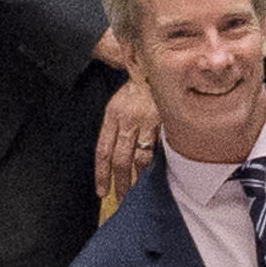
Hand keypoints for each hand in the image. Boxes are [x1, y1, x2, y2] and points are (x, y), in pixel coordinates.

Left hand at [93, 68, 165, 184]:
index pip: (103, 151)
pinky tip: (155, 176)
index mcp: (112, 115)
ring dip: (139, 178)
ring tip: (138, 192)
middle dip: (120, 182)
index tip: (102, 191)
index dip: (101, 174)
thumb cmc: (135, 89)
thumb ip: (115, 129)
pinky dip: (156, 164)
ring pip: (141, 158)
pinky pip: (159, 148)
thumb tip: (112, 159)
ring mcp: (147, 122)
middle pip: (121, 159)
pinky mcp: (164, 122)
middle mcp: (127, 120)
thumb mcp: (118, 105)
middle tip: (121, 198)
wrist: (155, 68)